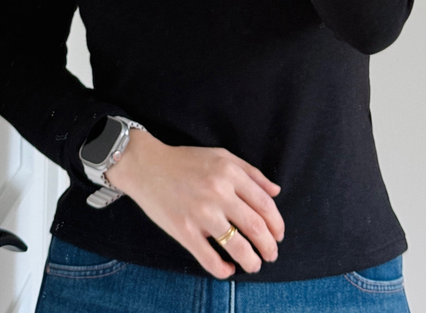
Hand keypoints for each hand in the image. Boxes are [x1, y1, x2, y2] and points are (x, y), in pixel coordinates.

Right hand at [106, 129, 284, 278]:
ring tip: (254, 265)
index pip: (265, 204)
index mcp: (230, 173)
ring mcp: (201, 213)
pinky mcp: (184, 231)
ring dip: (252, 261)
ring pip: (237, 246)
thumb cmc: (186, 161)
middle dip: (269, 246)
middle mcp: (218, 192)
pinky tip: (228, 269)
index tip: (278, 235)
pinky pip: (209, 258)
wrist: (147, 166)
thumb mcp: (222, 156)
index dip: (277, 224)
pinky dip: (223, 270)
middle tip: (271, 255)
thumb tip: (276, 192)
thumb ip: (251, 172)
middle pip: (256, 227)